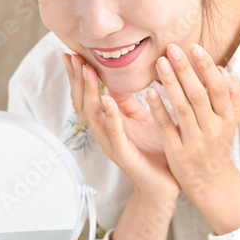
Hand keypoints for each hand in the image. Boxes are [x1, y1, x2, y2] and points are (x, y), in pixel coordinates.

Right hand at [62, 53, 179, 204]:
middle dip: (76, 79)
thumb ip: (128, 101)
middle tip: (72, 57)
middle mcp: (105, 132)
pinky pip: (114, 133)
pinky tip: (107, 100)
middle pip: (82, 103)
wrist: (166, 185)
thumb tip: (118, 77)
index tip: (73, 53)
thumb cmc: (156, 151)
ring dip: (89, 92)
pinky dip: (110, 116)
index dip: (78, 75)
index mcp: (108, 122)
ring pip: (93, 116)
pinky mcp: (124, 155)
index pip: (86, 95)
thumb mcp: (141, 118)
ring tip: (86, 71)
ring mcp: (112, 144)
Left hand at [146, 43, 239, 201]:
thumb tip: (222, 69)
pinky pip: (166, 127)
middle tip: (172, 48)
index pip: (219, 88)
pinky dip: (159, 109)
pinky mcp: (177, 152)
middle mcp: (212, 129)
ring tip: (160, 62)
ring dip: (171, 83)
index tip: (194, 47)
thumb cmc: (216, 142)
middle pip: (199, 95)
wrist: (209, 180)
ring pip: (182, 108)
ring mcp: (194, 141)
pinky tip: (150, 92)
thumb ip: (231, 95)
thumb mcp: (229, 120)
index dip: (207, 68)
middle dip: (186, 70)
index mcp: (227, 118)